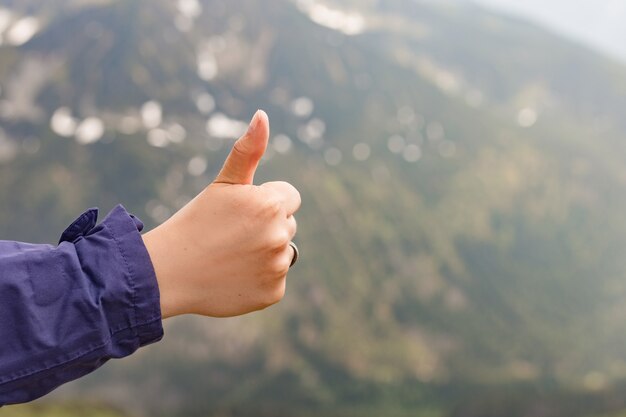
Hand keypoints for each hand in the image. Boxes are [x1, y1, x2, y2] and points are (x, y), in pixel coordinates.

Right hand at [142, 110, 300, 318]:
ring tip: (231, 255)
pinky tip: (234, 276)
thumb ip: (248, 150)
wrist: (168, 273)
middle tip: (231, 234)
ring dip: (265, 252)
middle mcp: (280, 236)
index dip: (265, 201)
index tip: (241, 211)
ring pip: (283, 252)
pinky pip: (275, 279)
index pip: (290, 197)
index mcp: (271, 205)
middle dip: (266, 226)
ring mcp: (277, 267)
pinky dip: (259, 278)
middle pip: (287, 224)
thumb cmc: (195, 221)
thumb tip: (263, 115)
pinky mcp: (273, 293)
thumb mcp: (222, 183)